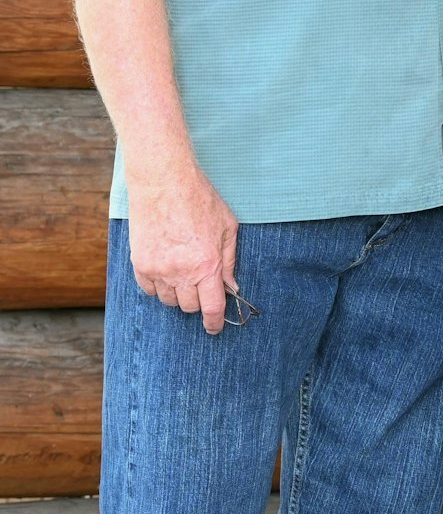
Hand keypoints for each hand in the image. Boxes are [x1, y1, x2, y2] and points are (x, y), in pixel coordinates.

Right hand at [127, 163, 238, 335]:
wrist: (164, 183)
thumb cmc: (201, 201)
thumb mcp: (228, 228)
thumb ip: (229, 261)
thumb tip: (231, 287)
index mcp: (207, 265)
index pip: (212, 308)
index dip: (214, 323)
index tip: (214, 329)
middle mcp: (181, 272)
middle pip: (189, 307)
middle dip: (198, 301)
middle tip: (202, 286)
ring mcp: (158, 270)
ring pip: (168, 300)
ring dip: (178, 294)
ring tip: (184, 273)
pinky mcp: (139, 264)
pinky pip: (149, 290)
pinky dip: (159, 286)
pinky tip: (166, 270)